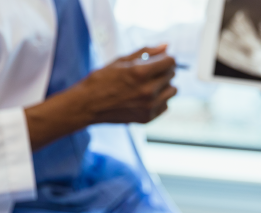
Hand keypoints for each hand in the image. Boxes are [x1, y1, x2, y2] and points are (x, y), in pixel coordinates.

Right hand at [25, 45, 177, 149]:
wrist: (87, 105)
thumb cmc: (101, 80)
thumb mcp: (121, 61)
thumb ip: (146, 52)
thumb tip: (166, 46)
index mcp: (141, 73)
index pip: (170, 62)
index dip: (166, 58)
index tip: (161, 59)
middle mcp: (148, 90)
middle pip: (172, 75)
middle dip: (163, 70)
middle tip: (149, 72)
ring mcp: (149, 106)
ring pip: (172, 91)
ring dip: (164, 86)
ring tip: (149, 85)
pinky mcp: (148, 118)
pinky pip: (165, 105)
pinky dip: (159, 100)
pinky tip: (145, 97)